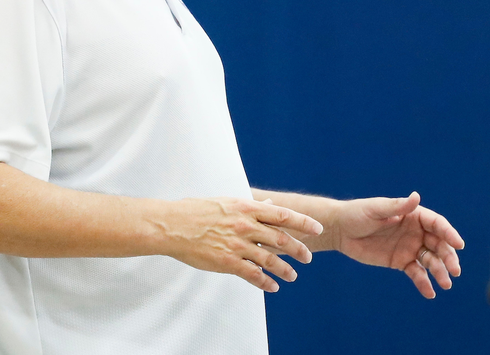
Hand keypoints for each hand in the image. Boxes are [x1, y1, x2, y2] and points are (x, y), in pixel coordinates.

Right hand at [159, 197, 323, 292]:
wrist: (173, 225)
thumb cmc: (197, 210)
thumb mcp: (227, 202)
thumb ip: (250, 206)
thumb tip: (269, 205)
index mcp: (246, 208)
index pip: (283, 214)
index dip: (303, 222)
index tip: (317, 229)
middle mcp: (245, 226)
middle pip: (281, 238)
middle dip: (299, 249)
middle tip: (308, 257)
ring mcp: (237, 244)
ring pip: (270, 259)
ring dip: (285, 269)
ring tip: (294, 276)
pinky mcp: (227, 262)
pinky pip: (252, 274)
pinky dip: (266, 282)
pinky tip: (273, 287)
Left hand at [330, 191, 463, 297]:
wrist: (340, 230)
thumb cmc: (358, 213)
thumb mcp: (376, 209)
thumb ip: (397, 207)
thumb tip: (417, 197)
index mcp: (413, 215)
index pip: (437, 224)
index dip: (449, 234)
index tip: (459, 245)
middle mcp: (416, 232)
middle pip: (439, 244)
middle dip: (448, 257)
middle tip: (455, 271)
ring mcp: (410, 247)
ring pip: (431, 260)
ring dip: (440, 272)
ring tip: (445, 284)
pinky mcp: (401, 262)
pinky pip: (416, 273)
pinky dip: (424, 283)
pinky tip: (430, 293)